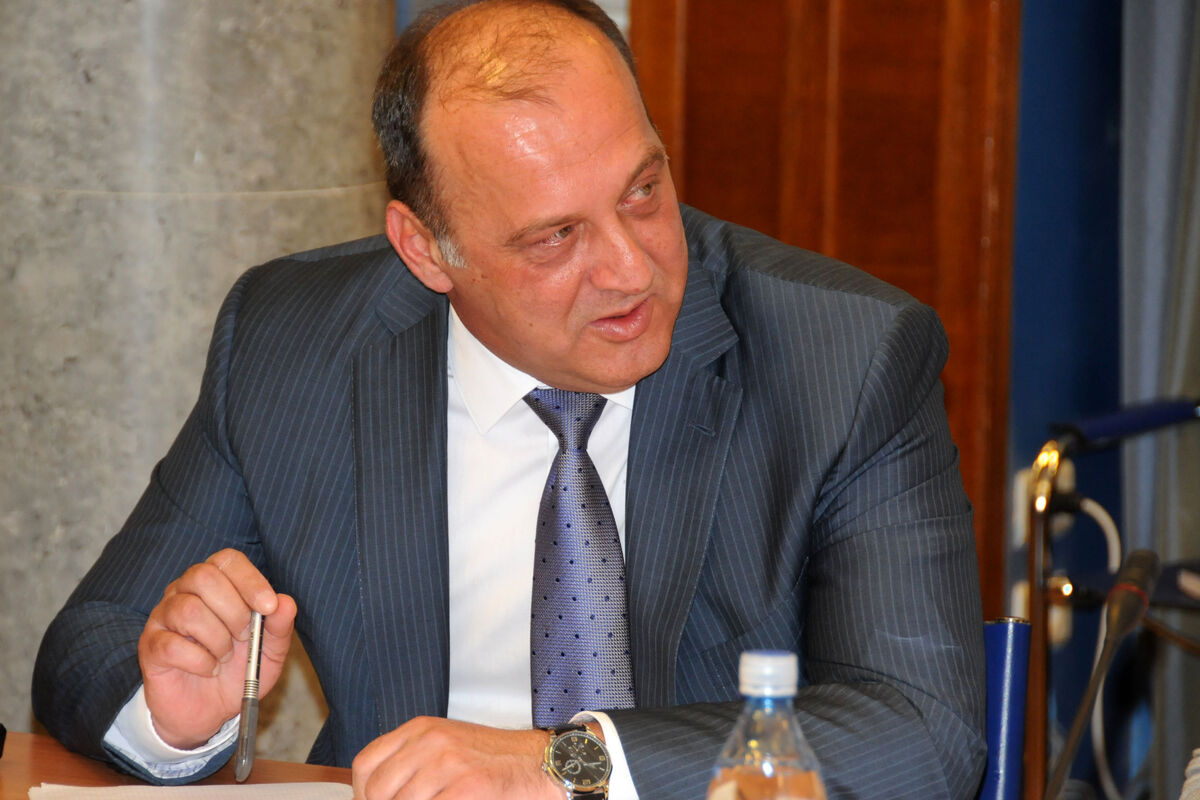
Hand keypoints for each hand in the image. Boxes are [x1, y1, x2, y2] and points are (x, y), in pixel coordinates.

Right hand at [137, 548, 295, 748]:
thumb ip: (279, 626)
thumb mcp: (270, 651)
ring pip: (188, 610)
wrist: (210, 710)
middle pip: (203, 576)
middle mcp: (184, 592)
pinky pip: (172, 645)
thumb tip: (286, 603)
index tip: (268, 607)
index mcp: (216, 583)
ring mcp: (163, 617)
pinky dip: (200, 662)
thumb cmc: (239, 671)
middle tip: (243, 636)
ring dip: (217, 639)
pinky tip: (209, 669)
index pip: (227, 560)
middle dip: (234, 610)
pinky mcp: (151, 647)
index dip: (249, 580)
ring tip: (225, 656)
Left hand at [352, 717, 563, 799]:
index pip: (365, 765)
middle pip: (377, 789)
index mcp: (420, 730)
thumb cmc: (494, 759)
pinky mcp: (468, 785)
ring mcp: (449, 763)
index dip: (363, 794)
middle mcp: (430, 742)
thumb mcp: (445, 746)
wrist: (540, 761)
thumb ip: (411, 762)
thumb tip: (377, 794)